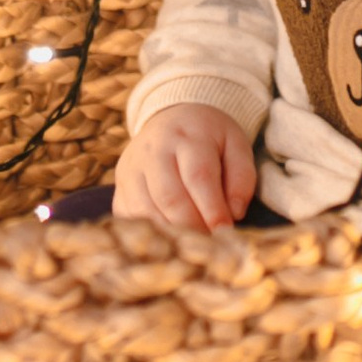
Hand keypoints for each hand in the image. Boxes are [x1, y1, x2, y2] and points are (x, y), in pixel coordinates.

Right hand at [112, 105, 257, 232]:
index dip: (212, 208)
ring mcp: (131, 167)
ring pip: (145, 209)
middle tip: (210, 243)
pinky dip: (148, 233)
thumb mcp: (235, 145)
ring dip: (171, 233)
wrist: (172, 117)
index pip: (198, 176)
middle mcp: (154, 150)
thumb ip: (242, 178)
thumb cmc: (209, 138)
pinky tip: (168, 240)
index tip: (225, 231)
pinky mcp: (119, 185)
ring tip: (191, 244)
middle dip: (192, 226)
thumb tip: (234, 214)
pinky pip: (128, 216)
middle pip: (169, 196)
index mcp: (188, 136)